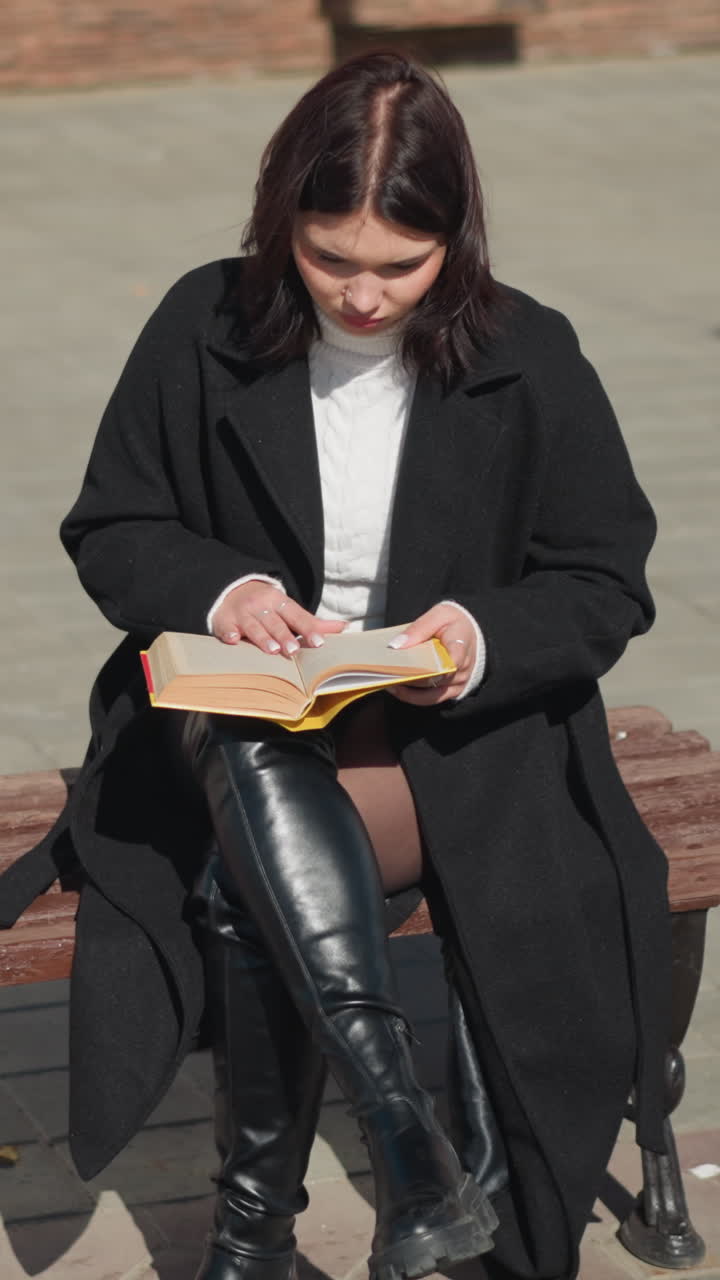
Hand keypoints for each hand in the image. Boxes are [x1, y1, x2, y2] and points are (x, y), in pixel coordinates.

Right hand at [212, 581, 345, 655]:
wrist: (231, 589)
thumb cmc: (267, 606)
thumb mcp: (288, 609)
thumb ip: (313, 622)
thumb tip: (344, 627)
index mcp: (280, 602)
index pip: (297, 616)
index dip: (308, 629)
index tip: (319, 642)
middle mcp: (262, 606)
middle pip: (275, 623)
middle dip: (284, 636)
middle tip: (293, 651)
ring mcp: (242, 613)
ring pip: (254, 626)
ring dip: (262, 637)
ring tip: (271, 650)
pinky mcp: (225, 621)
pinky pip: (226, 628)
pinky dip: (229, 633)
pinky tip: (233, 640)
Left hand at [387, 604, 476, 704]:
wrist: (469, 632)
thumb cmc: (453, 623)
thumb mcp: (438, 615)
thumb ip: (418, 629)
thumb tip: (396, 645)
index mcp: (461, 647)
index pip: (451, 662)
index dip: (433, 669)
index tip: (413, 668)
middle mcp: (462, 669)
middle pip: (435, 681)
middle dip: (410, 679)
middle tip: (387, 674)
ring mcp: (458, 683)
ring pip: (431, 695)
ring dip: (408, 692)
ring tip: (389, 684)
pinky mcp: (452, 691)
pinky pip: (431, 699)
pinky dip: (413, 697)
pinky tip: (398, 689)